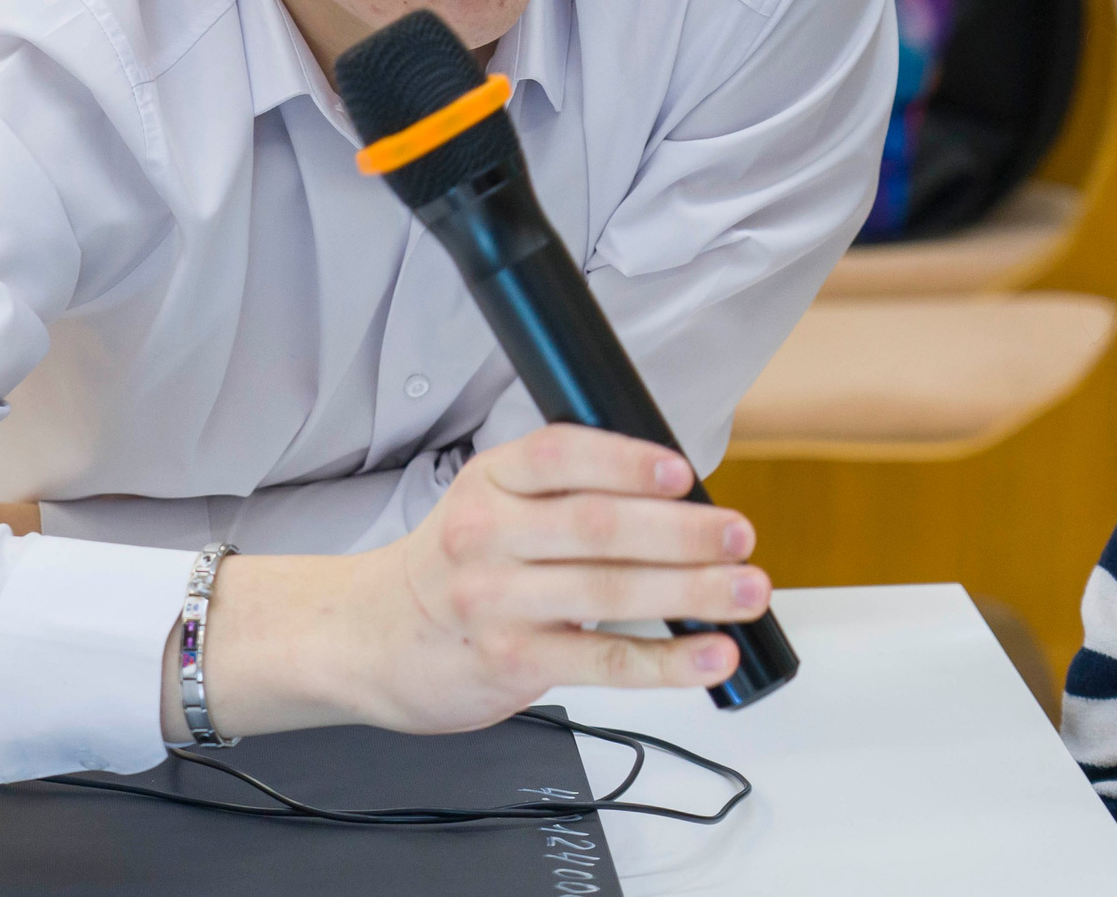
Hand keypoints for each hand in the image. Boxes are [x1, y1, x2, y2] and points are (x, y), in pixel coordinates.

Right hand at [183, 426, 766, 741]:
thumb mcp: (488, 503)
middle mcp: (489, 535)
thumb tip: (677, 504)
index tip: (682, 472)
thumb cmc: (449, 569)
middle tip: (738, 535)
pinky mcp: (512, 661)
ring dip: (692, 593)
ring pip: (610, 592)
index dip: (625, 460)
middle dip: (682, 532)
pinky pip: (603, 661)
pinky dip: (666, 660)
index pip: (560, 456)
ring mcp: (499, 601)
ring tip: (747, 592)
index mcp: (490, 480)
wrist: (368, 638)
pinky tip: (709, 655)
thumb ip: (563, 495)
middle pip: (598, 526)